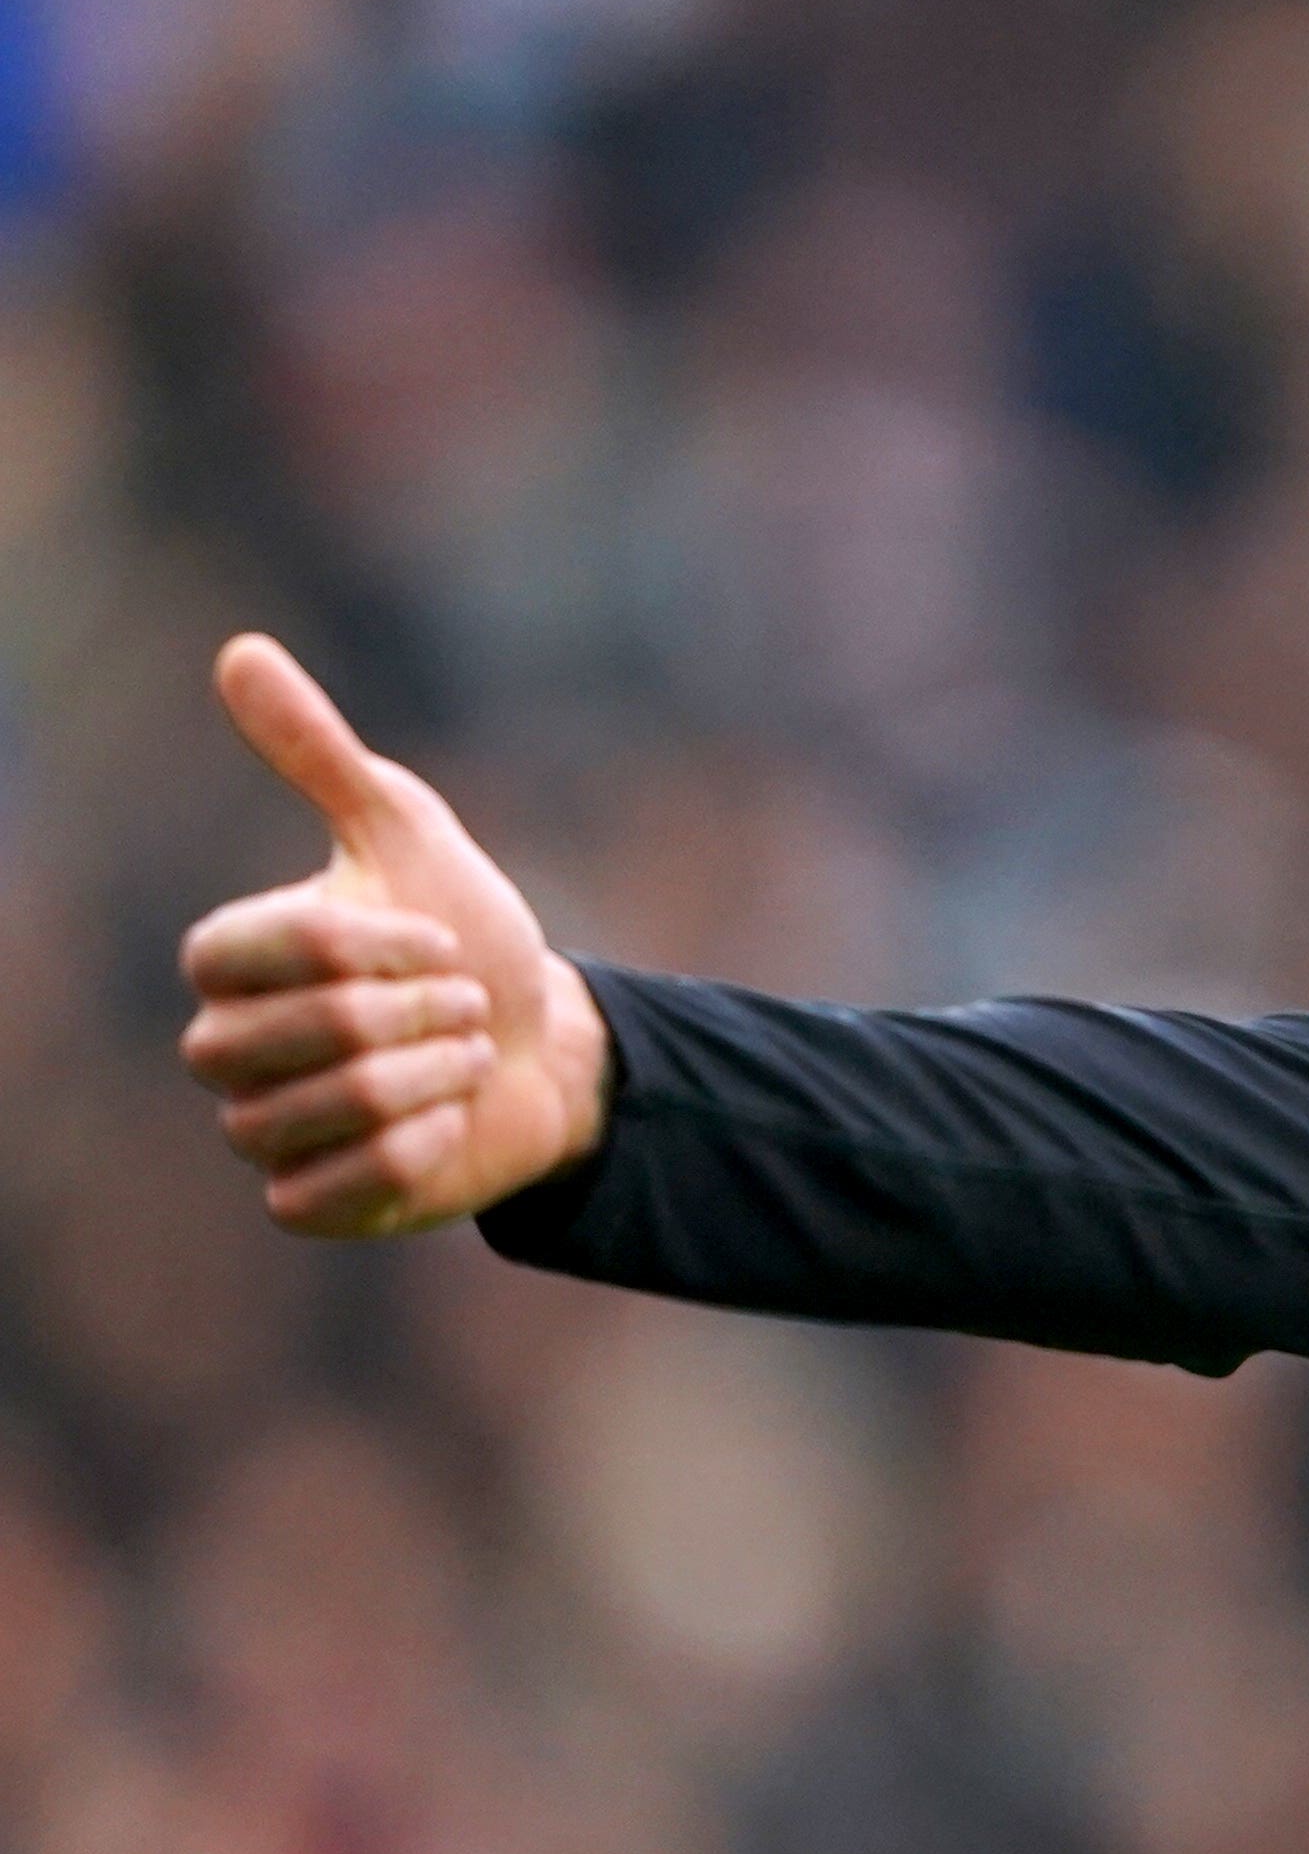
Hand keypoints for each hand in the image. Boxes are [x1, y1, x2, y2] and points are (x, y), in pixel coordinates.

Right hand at [177, 636, 611, 1236]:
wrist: (540, 1049)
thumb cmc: (467, 938)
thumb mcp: (406, 833)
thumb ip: (320, 753)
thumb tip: (240, 650)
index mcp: (230, 960)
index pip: (265, 951)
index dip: (374, 946)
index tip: (439, 939)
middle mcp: (223, 1048)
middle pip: (313, 1031)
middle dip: (423, 1011)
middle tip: (465, 1002)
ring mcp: (258, 1131)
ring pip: (337, 1107)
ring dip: (436, 1074)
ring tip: (462, 1055)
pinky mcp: (305, 1203)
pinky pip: (355, 1181)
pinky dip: (429, 1144)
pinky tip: (446, 1121)